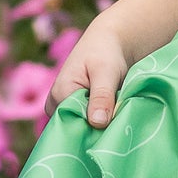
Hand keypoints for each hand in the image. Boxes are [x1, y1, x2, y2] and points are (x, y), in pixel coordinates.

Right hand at [45, 13, 131, 127]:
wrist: (109, 42)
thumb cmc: (106, 52)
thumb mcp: (106, 72)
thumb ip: (102, 96)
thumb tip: (97, 123)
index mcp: (60, 94)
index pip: (72, 126)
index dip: (93, 132)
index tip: (113, 136)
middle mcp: (57, 105)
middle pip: (76, 129)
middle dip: (98, 131)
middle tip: (120, 130)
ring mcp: (65, 108)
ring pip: (84, 127)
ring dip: (102, 128)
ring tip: (119, 122)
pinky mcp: (76, 109)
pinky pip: (88, 123)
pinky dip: (103, 123)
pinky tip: (116, 121)